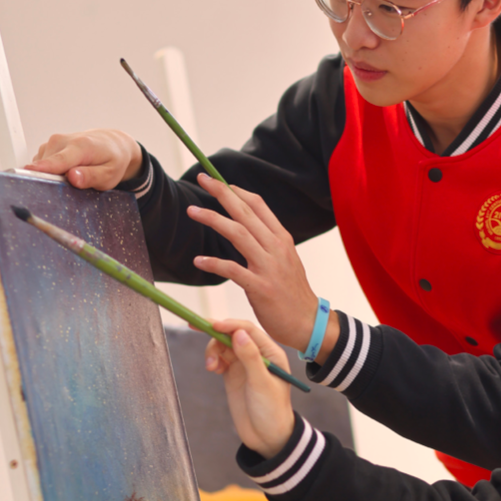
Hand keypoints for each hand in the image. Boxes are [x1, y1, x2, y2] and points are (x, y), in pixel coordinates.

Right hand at [27, 129, 142, 188]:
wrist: (113, 143)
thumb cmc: (112, 159)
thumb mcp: (109, 174)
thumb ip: (91, 177)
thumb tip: (73, 177)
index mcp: (80, 146)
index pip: (58, 160)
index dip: (43, 168)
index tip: (28, 172)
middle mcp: (63, 141)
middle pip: (46, 168)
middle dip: (55, 182)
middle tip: (73, 185)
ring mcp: (53, 142)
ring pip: (42, 167)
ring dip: (53, 176)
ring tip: (73, 175)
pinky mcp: (47, 146)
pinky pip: (42, 164)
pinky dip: (51, 171)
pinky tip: (66, 170)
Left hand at [187, 173, 339, 361]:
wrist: (308, 322)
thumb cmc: (292, 292)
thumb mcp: (285, 260)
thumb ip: (268, 242)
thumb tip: (248, 227)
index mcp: (282, 238)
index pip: (259, 205)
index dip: (237, 191)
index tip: (219, 182)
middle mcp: (276, 247)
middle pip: (245, 213)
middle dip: (222, 193)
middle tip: (203, 179)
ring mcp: (269, 267)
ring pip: (238, 234)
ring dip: (213, 219)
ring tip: (192, 211)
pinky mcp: (260, 287)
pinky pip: (233, 270)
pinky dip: (214, 263)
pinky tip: (198, 261)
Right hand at [205, 317, 295, 457]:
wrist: (267, 437)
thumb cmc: (271, 410)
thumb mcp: (261, 384)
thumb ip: (251, 358)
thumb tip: (239, 333)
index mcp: (270, 351)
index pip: (248, 329)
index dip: (229, 325)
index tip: (212, 325)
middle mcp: (257, 354)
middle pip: (232, 334)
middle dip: (216, 335)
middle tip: (197, 332)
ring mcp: (244, 364)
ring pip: (223, 345)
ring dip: (213, 351)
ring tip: (211, 367)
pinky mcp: (233, 374)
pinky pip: (220, 358)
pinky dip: (213, 360)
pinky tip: (213, 369)